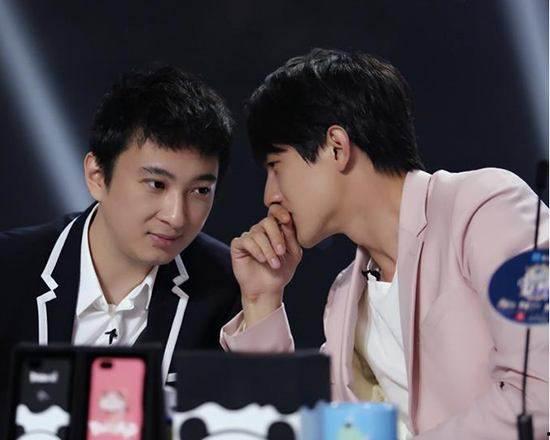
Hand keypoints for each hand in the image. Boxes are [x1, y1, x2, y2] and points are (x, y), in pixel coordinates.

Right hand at [231, 204, 302, 325]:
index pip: (275, 213)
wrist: (267, 289)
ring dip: (268, 250)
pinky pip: (246, 241)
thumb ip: (291, 237)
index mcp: (275, 229)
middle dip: (276, 236)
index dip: (280, 212)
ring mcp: (249, 237)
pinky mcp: (238, 245)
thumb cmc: (281, 271)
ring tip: (274, 264)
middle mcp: (261, 231)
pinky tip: (262, 260)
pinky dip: (256, 250)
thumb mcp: (293, 254)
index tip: (287, 220)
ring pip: (257, 234)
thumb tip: (287, 221)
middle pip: (267, 222)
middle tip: (281, 252)